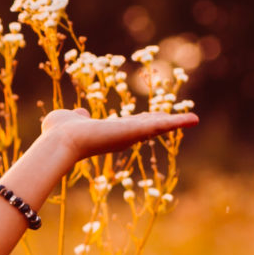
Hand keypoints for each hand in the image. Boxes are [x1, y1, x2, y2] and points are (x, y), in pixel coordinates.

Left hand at [38, 106, 198, 162]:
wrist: (60, 141)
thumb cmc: (59, 133)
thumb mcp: (70, 119)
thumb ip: (77, 116)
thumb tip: (78, 114)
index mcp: (109, 131)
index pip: (131, 125)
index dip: (144, 121)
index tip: (154, 118)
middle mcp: (122, 135)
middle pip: (149, 126)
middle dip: (166, 123)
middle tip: (187, 119)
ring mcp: (129, 134)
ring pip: (157, 126)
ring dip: (176, 122)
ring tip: (194, 119)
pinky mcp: (135, 131)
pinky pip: (160, 125)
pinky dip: (177, 122)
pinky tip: (193, 119)